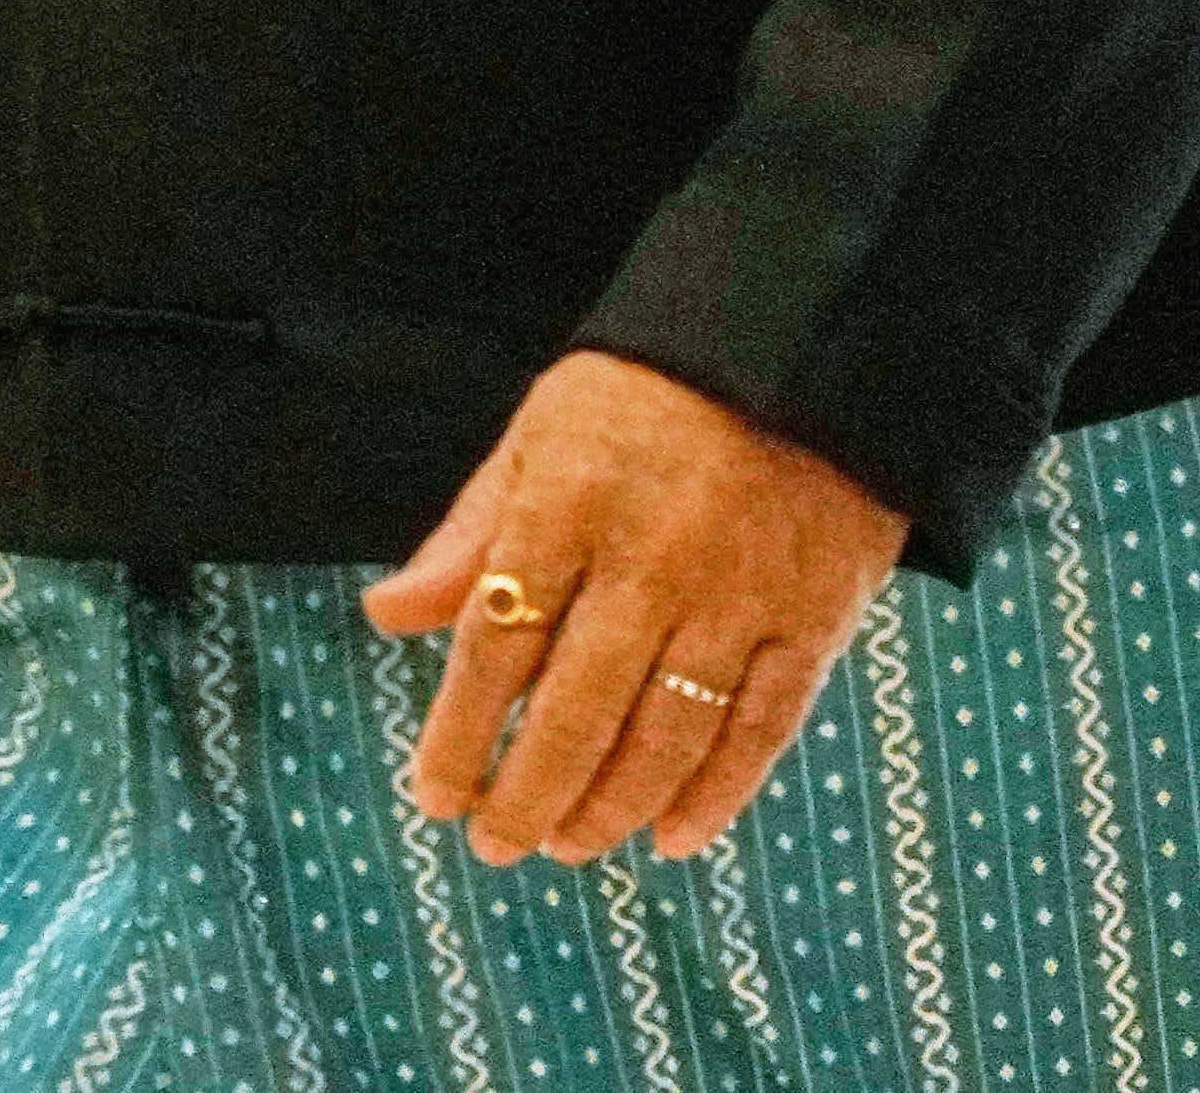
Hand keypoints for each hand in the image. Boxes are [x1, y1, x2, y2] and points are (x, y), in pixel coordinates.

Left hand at [364, 349, 906, 864]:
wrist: (799, 352)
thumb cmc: (641, 400)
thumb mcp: (535, 440)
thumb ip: (468, 536)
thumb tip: (386, 615)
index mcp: (565, 510)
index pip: (496, 645)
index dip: (460, 732)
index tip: (430, 796)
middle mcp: (650, 563)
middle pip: (577, 708)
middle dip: (528, 792)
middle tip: (493, 847)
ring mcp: (738, 597)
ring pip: (667, 734)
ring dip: (610, 806)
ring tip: (566, 846)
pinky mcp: (814, 621)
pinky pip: (763, 728)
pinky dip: (718, 794)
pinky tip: (670, 837)